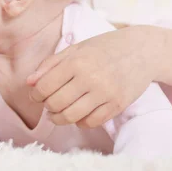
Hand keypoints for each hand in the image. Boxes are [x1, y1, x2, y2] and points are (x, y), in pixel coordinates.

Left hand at [26, 27, 160, 127]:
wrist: (142, 50)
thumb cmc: (104, 48)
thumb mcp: (75, 49)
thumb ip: (50, 65)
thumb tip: (29, 83)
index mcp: (76, 62)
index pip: (45, 87)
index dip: (35, 95)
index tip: (36, 95)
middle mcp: (90, 78)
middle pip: (56, 104)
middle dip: (47, 107)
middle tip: (48, 104)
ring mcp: (106, 93)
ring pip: (72, 117)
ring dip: (59, 118)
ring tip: (57, 113)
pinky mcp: (118, 105)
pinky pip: (91, 122)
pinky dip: (80, 122)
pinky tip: (77, 113)